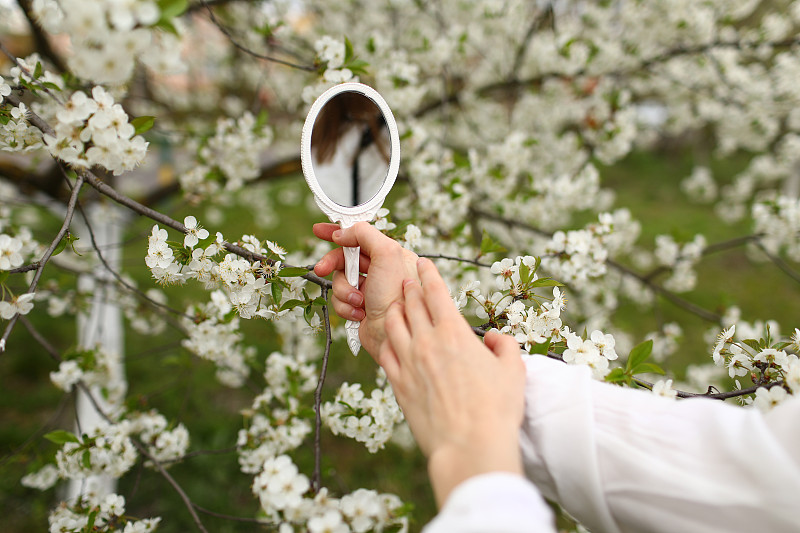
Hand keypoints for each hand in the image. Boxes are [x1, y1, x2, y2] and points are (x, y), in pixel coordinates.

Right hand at [313, 221, 419, 358]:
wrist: (393, 335)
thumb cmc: (397, 297)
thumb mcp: (387, 254)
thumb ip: (364, 234)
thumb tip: (342, 233)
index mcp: (391, 255)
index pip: (360, 236)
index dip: (339, 232)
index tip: (320, 230)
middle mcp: (380, 272)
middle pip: (345, 259)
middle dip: (333, 264)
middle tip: (322, 268)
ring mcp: (369, 290)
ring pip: (339, 281)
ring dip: (344, 291)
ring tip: (358, 301)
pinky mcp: (359, 308)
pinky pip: (340, 301)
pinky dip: (346, 306)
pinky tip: (359, 313)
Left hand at [381, 257, 525, 505]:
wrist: (470, 445)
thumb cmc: (497, 409)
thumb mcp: (514, 370)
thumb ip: (502, 345)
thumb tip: (490, 339)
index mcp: (455, 333)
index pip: (436, 292)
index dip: (428, 273)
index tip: (422, 262)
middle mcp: (427, 342)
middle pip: (411, 303)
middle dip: (408, 286)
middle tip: (406, 278)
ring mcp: (408, 362)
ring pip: (393, 324)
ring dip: (394, 309)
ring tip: (395, 304)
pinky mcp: (398, 384)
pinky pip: (384, 353)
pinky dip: (385, 340)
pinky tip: (388, 339)